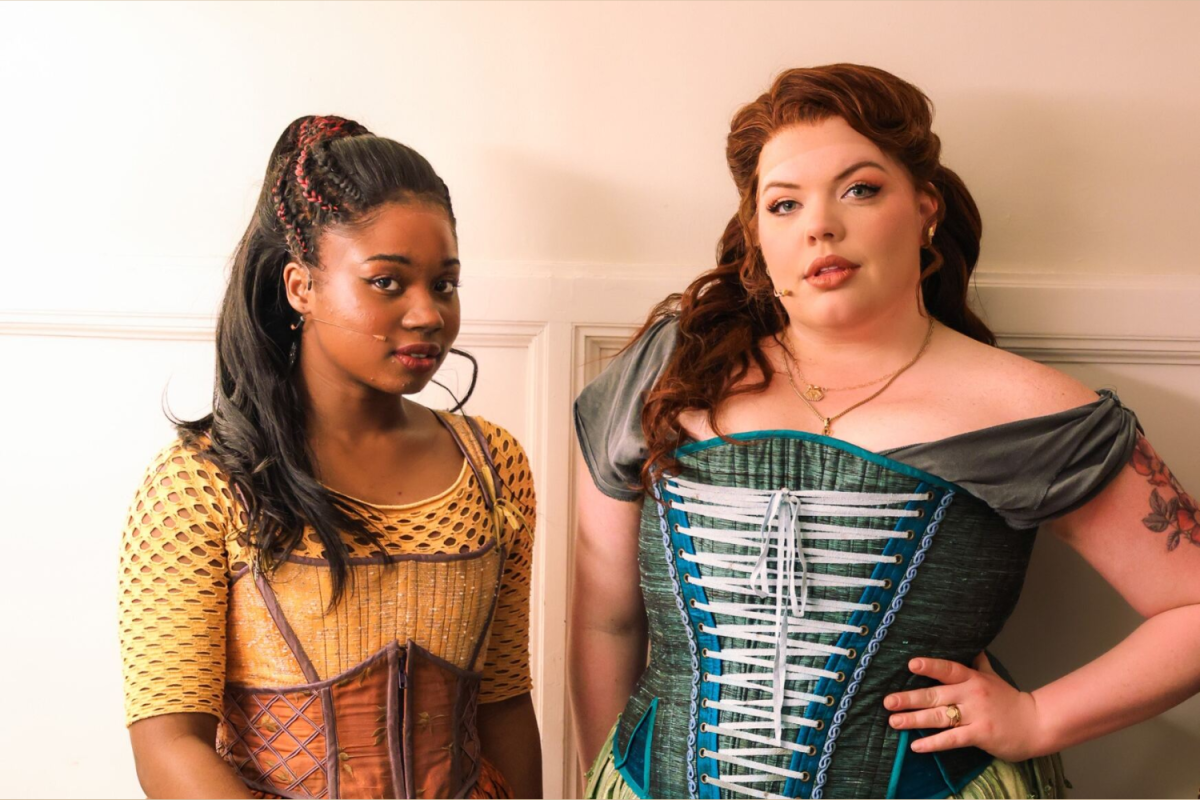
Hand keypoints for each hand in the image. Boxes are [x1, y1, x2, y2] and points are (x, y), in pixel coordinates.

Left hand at [883, 653, 1051, 761]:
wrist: (1037, 724)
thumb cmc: (1010, 701)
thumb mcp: (993, 677)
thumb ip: (978, 662)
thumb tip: (972, 644)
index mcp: (973, 679)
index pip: (949, 669)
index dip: (930, 666)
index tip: (911, 665)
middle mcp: (972, 694)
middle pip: (936, 695)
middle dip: (909, 698)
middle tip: (888, 701)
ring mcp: (976, 715)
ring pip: (940, 717)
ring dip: (914, 720)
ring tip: (894, 721)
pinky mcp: (980, 735)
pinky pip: (952, 739)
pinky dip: (933, 743)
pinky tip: (916, 746)